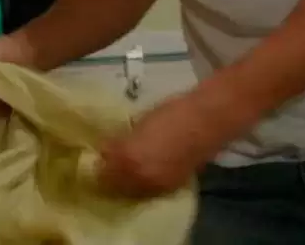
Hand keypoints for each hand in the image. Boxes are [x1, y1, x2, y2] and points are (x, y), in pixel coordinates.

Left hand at [96, 92, 228, 198]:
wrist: (206, 121)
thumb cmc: (171, 112)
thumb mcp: (139, 122)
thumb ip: (121, 140)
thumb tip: (107, 148)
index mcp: (127, 157)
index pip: (101, 169)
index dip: (98, 162)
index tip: (98, 155)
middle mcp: (139, 177)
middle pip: (114, 185)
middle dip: (109, 175)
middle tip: (108, 164)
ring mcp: (156, 185)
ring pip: (132, 191)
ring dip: (126, 183)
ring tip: (126, 170)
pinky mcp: (171, 187)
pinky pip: (149, 191)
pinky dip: (143, 184)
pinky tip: (144, 173)